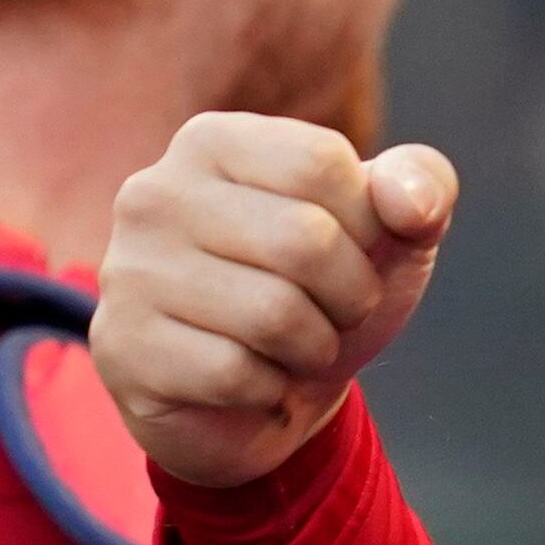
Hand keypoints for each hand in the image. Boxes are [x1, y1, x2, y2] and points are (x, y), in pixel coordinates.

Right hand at [91, 112, 458, 489]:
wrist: (263, 403)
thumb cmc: (321, 297)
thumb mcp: (390, 236)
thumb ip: (421, 189)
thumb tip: (408, 203)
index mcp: (212, 141)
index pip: (323, 163)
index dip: (367, 226)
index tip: (348, 253)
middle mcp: (154, 193)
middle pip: (304, 239)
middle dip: (348, 296)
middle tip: (327, 314)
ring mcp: (128, 272)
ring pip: (273, 314)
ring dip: (312, 348)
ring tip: (289, 348)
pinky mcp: (122, 349)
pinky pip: (235, 374)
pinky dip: (269, 390)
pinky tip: (250, 383)